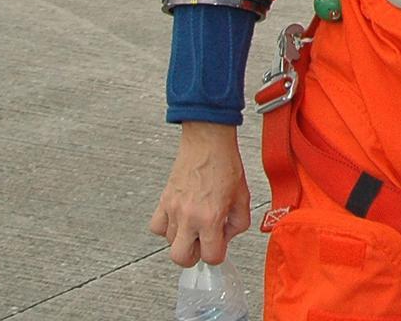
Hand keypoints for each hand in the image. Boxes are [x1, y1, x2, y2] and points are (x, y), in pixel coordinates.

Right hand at [150, 122, 250, 265]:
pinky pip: (157, 227)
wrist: (208, 141)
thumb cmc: (225, 163)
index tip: (220, 245)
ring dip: (183, 238)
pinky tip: (179, 218)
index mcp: (211, 217)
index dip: (218, 254)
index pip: (211, 257)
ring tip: (194, 223)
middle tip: (203, 242)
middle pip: (181, 258)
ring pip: (169, 243)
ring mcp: (173, 209)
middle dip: (194, 255)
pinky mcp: (164, 200)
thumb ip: (238, 223)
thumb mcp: (243, 196)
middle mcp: (189, 216)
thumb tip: (227, 236)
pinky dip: (166, 227)